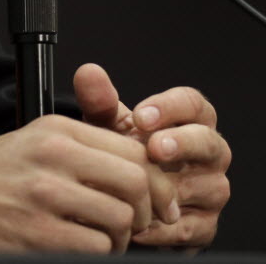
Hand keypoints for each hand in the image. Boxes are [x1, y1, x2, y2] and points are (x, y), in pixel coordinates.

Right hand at [0, 113, 177, 252]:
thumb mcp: (34, 143)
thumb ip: (83, 149)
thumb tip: (141, 171)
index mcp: (56, 129)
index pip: (132, 148)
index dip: (155, 180)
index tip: (159, 201)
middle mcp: (53, 155)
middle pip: (135, 182)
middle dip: (146, 211)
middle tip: (137, 224)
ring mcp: (47, 194)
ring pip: (121, 219)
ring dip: (119, 239)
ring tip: (99, 239)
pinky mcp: (41, 234)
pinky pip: (97, 248)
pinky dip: (97, 255)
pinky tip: (78, 249)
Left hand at [74, 63, 231, 249]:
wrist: (119, 194)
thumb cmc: (120, 151)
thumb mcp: (106, 124)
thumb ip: (99, 100)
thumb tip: (89, 73)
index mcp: (188, 121)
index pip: (193, 104)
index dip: (171, 107)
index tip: (141, 116)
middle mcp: (208, 154)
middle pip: (209, 143)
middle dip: (183, 143)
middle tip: (153, 148)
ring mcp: (211, 190)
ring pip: (208, 186)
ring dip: (172, 187)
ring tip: (139, 186)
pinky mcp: (205, 226)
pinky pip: (191, 227)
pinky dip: (163, 226)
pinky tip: (138, 220)